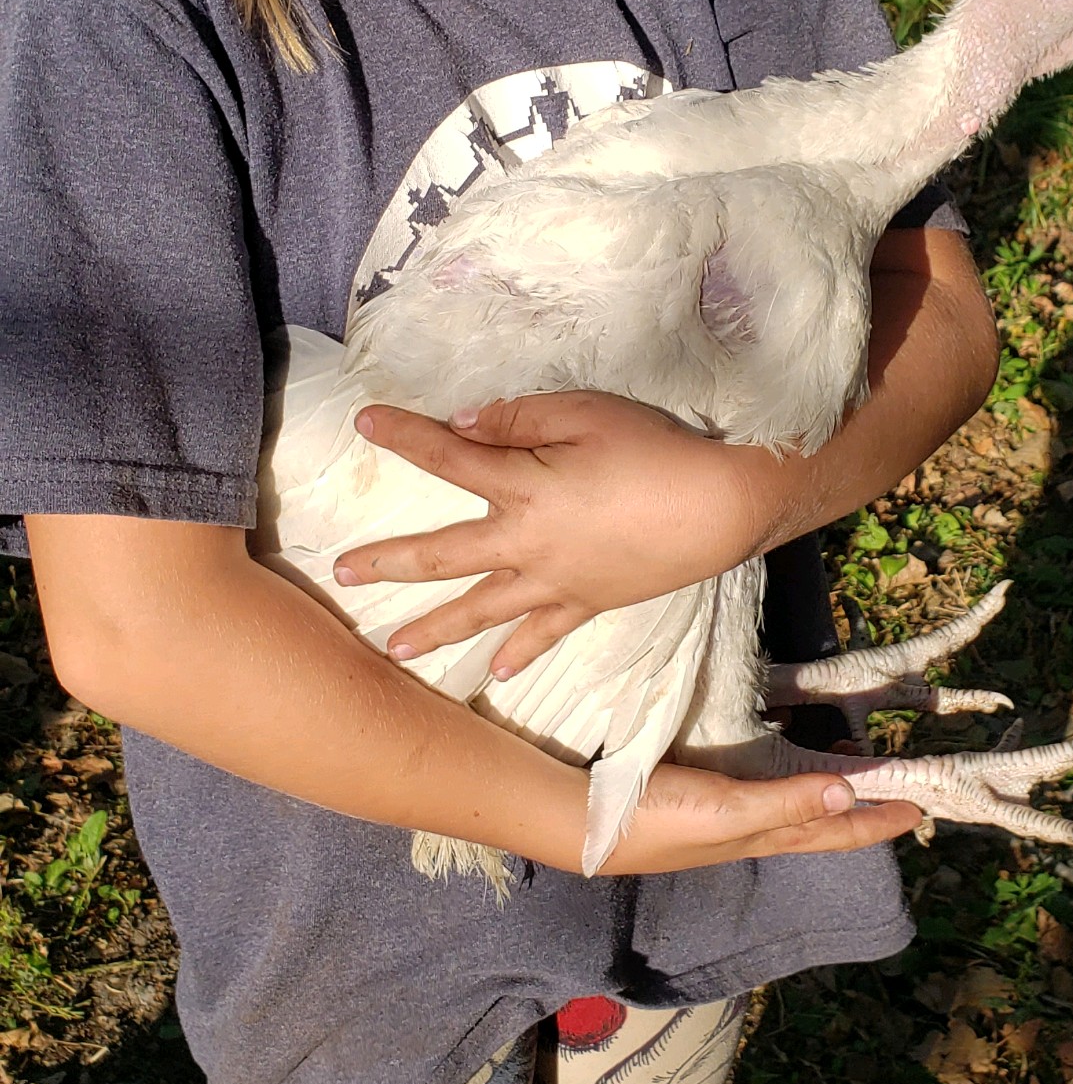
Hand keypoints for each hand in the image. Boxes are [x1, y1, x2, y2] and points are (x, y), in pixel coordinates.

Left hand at [333, 391, 765, 675]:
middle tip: (343, 573)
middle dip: (389, 561)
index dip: (404, 436)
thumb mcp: (585, 413)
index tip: (363, 422)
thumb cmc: (655, 450)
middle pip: (443, 554)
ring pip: (482, 608)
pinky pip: (545, 632)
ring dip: (435, 628)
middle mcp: (526, 544)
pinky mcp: (590, 601)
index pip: (447, 457)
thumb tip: (465, 424)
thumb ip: (520, 419)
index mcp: (522, 488)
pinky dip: (520, 652)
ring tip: (394, 647)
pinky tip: (496, 670)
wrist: (719, 507)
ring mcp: (556, 581)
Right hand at [599, 756, 927, 870]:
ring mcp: (723, 808)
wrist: (580, 820)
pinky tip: (775, 735)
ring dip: (821, 777)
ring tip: (843, 747)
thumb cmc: (656, 821)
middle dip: (856, 801)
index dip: (878, 822)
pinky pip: (757, 774)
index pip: (834, 832)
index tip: (921, 809)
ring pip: (790, 795)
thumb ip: (786, 802)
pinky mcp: (696, 786)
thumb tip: (850, 794)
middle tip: (888, 771)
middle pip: (817, 816)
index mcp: (763, 835)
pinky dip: (780, 760)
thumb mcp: (727, 811)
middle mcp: (750, 825)